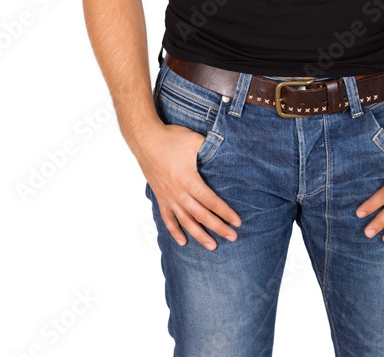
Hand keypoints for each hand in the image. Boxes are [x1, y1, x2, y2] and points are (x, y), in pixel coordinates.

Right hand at [135, 120, 241, 249]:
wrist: (146, 139)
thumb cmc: (171, 138)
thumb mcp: (195, 140)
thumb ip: (211, 148)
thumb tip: (226, 152)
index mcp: (188, 179)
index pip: (211, 201)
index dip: (225, 212)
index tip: (237, 222)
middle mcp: (178, 192)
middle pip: (201, 215)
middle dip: (218, 227)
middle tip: (232, 237)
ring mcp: (168, 196)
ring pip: (185, 221)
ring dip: (199, 235)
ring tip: (212, 246)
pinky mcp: (160, 196)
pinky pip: (167, 218)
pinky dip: (174, 231)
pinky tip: (182, 241)